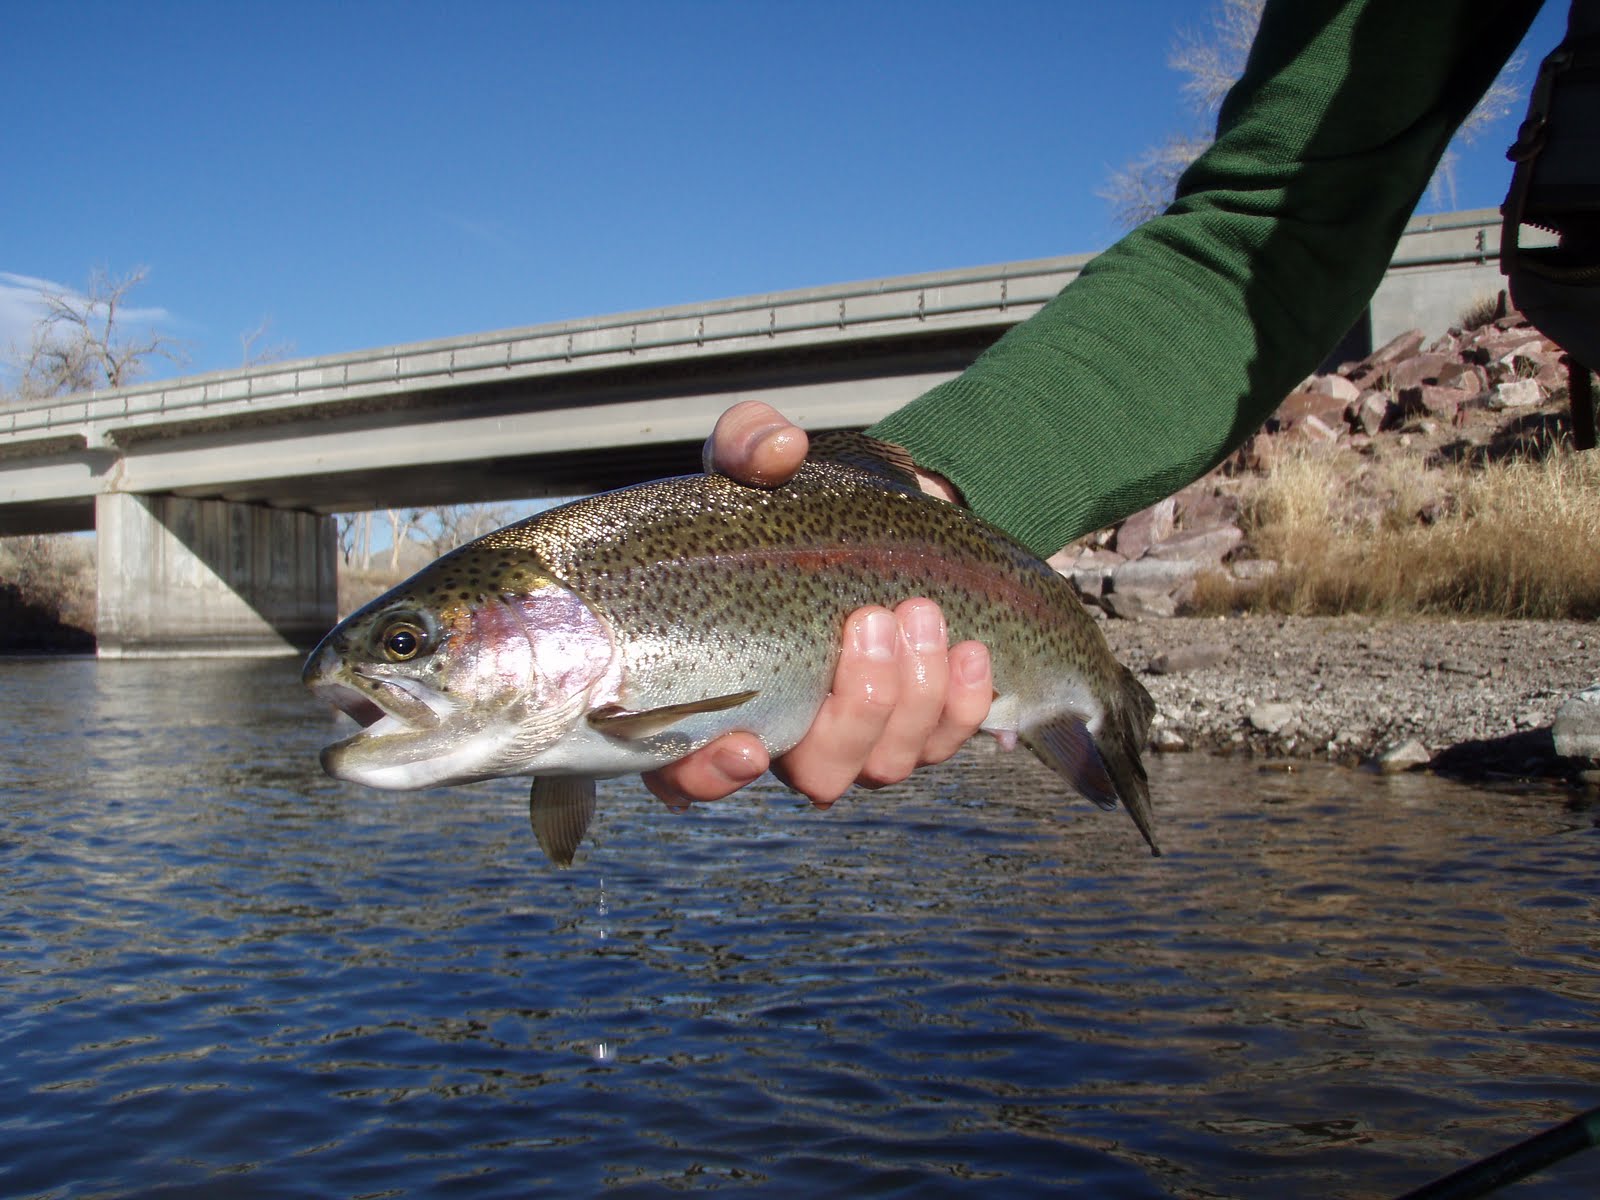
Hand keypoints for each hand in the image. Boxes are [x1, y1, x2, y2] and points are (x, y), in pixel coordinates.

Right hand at [641, 402, 992, 809]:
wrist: (875, 511)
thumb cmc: (790, 499)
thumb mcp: (754, 459)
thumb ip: (747, 445)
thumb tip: (779, 451)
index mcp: (716, 687)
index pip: (683, 773)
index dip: (707, 777)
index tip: (746, 744)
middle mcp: (785, 732)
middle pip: (816, 775)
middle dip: (855, 709)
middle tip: (871, 619)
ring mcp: (857, 738)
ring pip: (886, 764)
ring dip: (913, 696)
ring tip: (920, 612)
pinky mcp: (919, 727)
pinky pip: (946, 743)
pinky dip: (962, 703)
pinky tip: (969, 650)